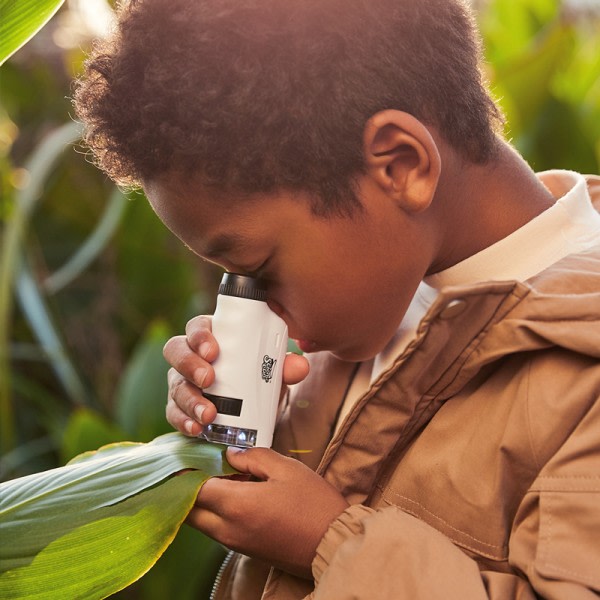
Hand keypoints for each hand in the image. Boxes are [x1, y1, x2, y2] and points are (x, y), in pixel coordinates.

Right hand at [163, 315, 309, 435]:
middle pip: (176, 350)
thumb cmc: (259, 378)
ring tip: (208, 413)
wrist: (255, 410)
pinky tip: (196, 428)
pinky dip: (184, 421)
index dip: (200, 335)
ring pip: (175, 385)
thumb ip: (286, 366)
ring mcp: (182, 382)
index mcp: (213, 337)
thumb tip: (299, 365)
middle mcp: (191, 356)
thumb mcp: (273, 372)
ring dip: (190, 399)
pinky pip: (174, 412)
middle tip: (209, 379)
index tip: (213, 350)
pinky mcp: (179, 408)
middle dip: (190, 364)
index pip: (197, 327)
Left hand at [187, 447, 349, 577]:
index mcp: (237, 505)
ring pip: (200, 521)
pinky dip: (215, 511)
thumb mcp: (286, 469)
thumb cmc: (313, 504)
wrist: (332, 544)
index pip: (193, 488)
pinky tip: (234, 493)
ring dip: (201, 500)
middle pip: (189, 510)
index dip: (187, 470)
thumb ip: (253, 457)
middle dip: (187, 488)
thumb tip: (231, 454)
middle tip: (198, 464)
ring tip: (219, 475)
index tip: (187, 454)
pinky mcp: (243, 549)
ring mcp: (234, 542)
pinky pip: (216, 529)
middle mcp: (228, 528)